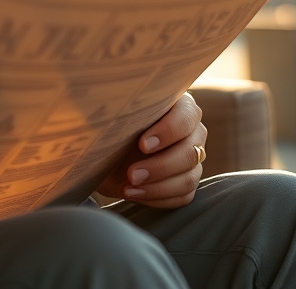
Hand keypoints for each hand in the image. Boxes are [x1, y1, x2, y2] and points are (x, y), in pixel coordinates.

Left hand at [96, 92, 205, 207]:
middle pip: (189, 153)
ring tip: (129, 187)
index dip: (167, 132)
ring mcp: (192, 158)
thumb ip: (120, 105)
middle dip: (160, 166)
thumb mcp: (112, 114)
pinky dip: (158, 198)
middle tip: (132, 174)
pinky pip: (183, 196)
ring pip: (188, 177)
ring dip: (158, 187)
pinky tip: (135, 193)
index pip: (186, 117)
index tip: (142, 144)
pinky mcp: (187, 181)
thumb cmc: (110, 127)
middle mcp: (192, 131)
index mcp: (179, 105)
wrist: (103, 152)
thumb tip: (110, 98)